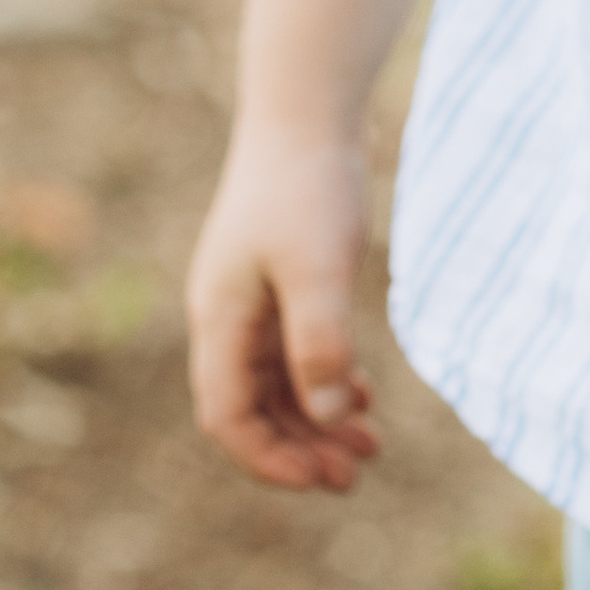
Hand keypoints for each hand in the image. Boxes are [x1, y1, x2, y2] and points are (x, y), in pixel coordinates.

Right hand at [187, 122, 380, 494]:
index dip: (269, 458)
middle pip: (252, 408)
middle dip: (300, 448)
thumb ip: (318, 340)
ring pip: (277, 382)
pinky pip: (294, 351)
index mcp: (219, 318)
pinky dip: (324, 379)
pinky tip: (362, 394)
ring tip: (370, 445)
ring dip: (316, 419)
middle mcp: (227, 315)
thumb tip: (325, 416)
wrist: (308, 110)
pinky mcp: (281, 280)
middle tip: (356, 475)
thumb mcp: (318, 266)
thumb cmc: (309, 184)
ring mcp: (252, 298)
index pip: (227, 416)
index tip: (322, 480)